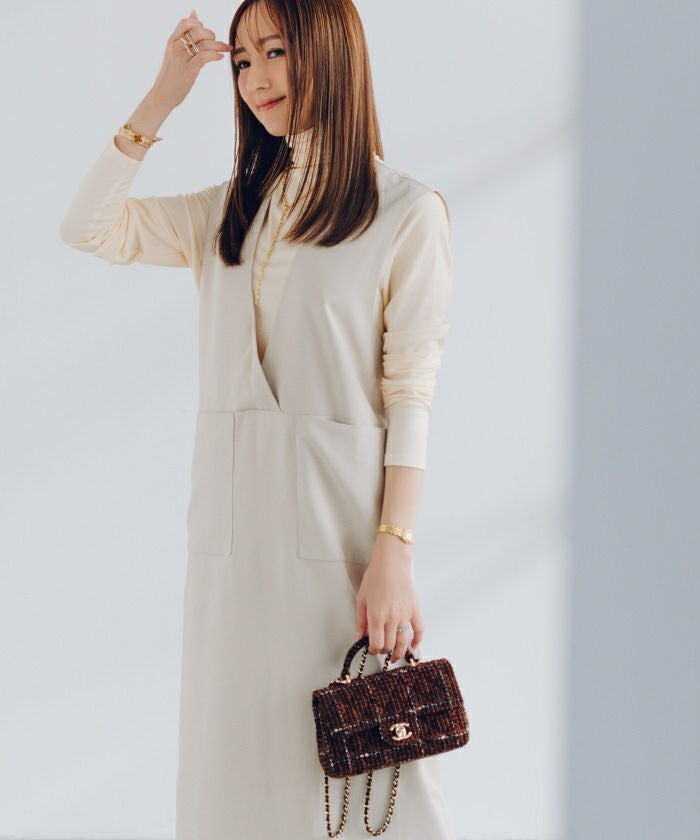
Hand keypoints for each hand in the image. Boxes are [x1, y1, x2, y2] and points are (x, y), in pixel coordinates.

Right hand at [150, 10, 232, 109]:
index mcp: (172, 41)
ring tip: (225, 49)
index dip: (199, 25)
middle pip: (197, 31)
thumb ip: (185, 33)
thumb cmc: (171, 74)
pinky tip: (220, 57)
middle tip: (216, 43)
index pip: (186, 22)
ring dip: (218, 45)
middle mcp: (176, 47)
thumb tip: (194, 13)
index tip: (206, 34)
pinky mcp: (188, 70)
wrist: (162, 94)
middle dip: (211, 35)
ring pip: (203, 43)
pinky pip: (204, 57)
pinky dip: (214, 55)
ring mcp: (181, 58)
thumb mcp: (175, 50)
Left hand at [355, 535, 423, 663]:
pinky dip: (417, 640)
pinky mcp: (415, 609)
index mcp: (376, 616)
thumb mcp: (361, 598)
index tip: (370, 649)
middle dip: (384, 651)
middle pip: (390, 645)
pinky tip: (413, 646)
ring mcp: (405, 615)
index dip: (372, 650)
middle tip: (381, 650)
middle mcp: (392, 618)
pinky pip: (419, 630)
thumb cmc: (375, 576)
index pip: (376, 644)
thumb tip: (359, 637)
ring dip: (400, 652)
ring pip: (404, 642)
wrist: (392, 562)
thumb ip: (360, 620)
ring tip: (395, 656)